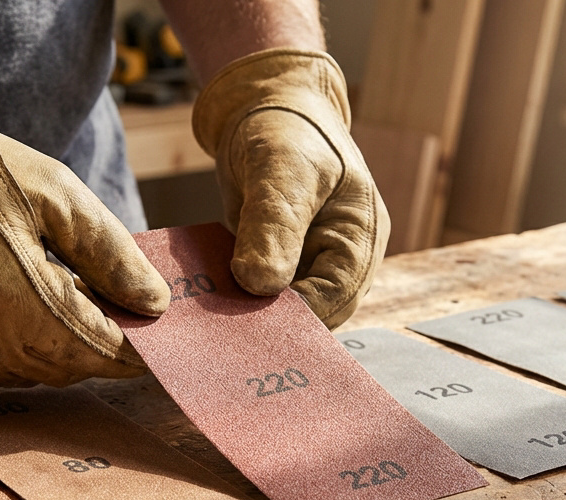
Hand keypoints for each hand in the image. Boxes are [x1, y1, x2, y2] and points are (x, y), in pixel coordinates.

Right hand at [0, 67, 169, 388]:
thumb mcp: (55, 193)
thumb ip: (110, 254)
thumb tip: (154, 304)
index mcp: (16, 296)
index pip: (96, 348)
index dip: (133, 348)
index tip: (154, 338)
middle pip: (65, 367)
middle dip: (97, 346)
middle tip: (115, 312)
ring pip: (29, 373)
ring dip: (56, 348)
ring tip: (62, 297)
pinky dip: (16, 352)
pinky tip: (19, 312)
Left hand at [192, 49, 388, 327]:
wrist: (264, 105)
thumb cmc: (284, 126)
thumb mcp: (280, 166)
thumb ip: (274, 223)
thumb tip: (261, 285)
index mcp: (360, 236)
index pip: (335, 299)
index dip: (293, 318)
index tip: (242, 323)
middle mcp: (342, 257)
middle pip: (312, 314)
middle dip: (268, 322)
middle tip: (217, 329)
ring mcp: (311, 263)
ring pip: (284, 310)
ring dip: (248, 314)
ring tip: (208, 317)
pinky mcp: (281, 263)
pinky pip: (261, 295)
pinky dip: (235, 298)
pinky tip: (205, 300)